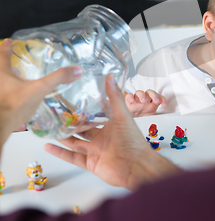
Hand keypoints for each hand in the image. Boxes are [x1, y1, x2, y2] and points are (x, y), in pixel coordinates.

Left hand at [0, 39, 82, 144]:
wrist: (0, 126)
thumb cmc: (15, 104)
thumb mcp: (40, 88)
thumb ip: (58, 78)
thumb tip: (77, 69)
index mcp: (3, 74)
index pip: (3, 55)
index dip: (6, 47)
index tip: (8, 41)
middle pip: (0, 70)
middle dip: (6, 66)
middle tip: (12, 62)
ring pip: (2, 84)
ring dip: (7, 82)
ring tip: (17, 82)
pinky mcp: (1, 107)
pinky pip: (5, 99)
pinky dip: (10, 98)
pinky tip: (19, 103)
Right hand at [45, 74, 181, 189]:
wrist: (136, 167)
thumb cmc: (133, 141)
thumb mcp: (123, 116)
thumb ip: (115, 97)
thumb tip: (110, 77)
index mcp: (111, 125)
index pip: (96, 114)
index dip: (86, 108)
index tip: (74, 99)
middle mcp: (103, 138)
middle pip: (83, 129)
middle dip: (71, 123)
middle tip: (57, 114)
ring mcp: (96, 151)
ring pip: (75, 142)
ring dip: (63, 136)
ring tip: (50, 127)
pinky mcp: (91, 163)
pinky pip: (73, 157)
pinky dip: (60, 153)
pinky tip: (49, 145)